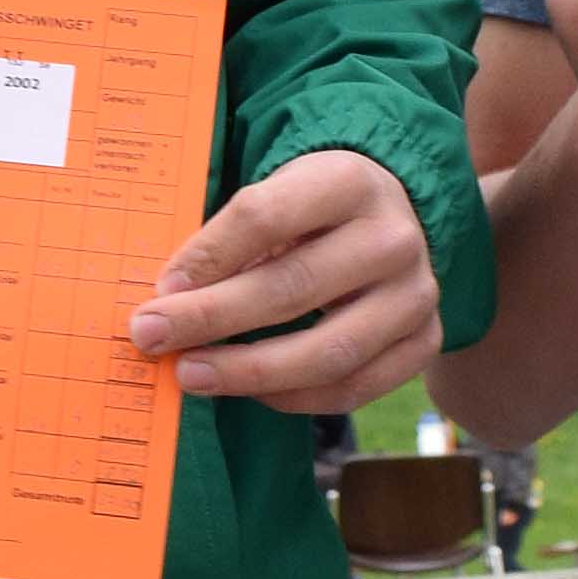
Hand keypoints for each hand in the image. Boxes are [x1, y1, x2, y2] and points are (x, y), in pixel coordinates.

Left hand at [128, 148, 440, 414]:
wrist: (391, 219)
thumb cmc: (311, 211)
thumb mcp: (274, 196)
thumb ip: (227, 240)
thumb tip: (167, 299)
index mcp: (348, 181)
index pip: (265, 217)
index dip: (207, 256)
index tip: (159, 288)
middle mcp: (393, 237)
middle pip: (292, 287)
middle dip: (211, 318)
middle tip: (152, 336)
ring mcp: (416, 294)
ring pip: (328, 351)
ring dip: (248, 371)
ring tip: (191, 375)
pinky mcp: (426, 340)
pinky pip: (354, 387)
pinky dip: (294, 397)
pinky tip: (249, 390)